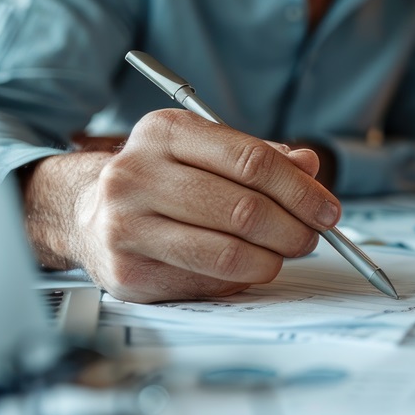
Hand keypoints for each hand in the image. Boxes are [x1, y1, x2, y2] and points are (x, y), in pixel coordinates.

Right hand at [24, 109, 340, 302]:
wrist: (86, 212)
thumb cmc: (161, 179)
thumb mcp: (206, 151)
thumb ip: (261, 156)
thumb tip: (310, 166)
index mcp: (164, 132)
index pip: (252, 161)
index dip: (301, 190)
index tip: (328, 209)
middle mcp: (137, 175)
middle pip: (244, 209)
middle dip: (294, 229)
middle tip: (312, 236)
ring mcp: (127, 225)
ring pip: (228, 252)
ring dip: (273, 259)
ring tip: (284, 254)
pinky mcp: (128, 272)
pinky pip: (207, 281)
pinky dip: (240, 278)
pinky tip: (246, 267)